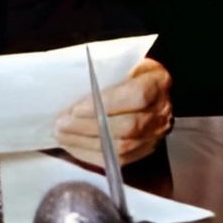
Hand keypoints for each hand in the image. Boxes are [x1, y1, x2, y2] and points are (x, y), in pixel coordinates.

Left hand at [53, 57, 172, 166]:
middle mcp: (161, 112)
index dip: (105, 104)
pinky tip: (72, 147)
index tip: (76, 108)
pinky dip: (92, 155)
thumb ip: (106, 73)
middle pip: (127, 127)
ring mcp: (156, 135)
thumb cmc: (130, 71)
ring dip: (86, 143)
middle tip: (61, 124)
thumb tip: (73, 88)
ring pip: (122, 148)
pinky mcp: (145, 151)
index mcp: (157, 83)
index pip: (135, 96)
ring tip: (61, 136)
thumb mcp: (123, 62)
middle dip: (88, 128)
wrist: (153, 89)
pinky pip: (119, 161)